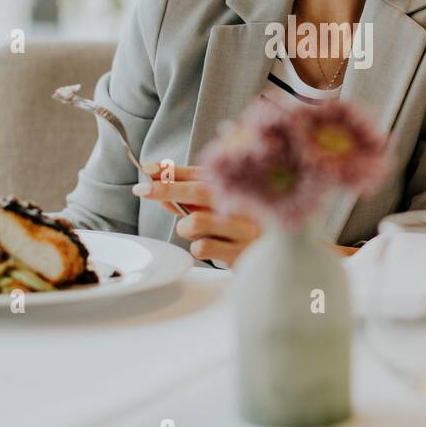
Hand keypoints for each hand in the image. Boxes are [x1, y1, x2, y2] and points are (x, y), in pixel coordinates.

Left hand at [131, 164, 260, 267]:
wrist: (283, 257)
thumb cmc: (246, 227)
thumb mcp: (223, 205)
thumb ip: (194, 196)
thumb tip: (159, 186)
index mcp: (243, 186)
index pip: (203, 173)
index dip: (173, 171)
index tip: (148, 169)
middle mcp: (247, 204)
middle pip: (199, 191)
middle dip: (167, 189)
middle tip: (142, 189)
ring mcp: (245, 229)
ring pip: (195, 222)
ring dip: (186, 228)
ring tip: (201, 232)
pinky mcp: (241, 254)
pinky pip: (202, 248)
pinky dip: (199, 248)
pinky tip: (216, 248)